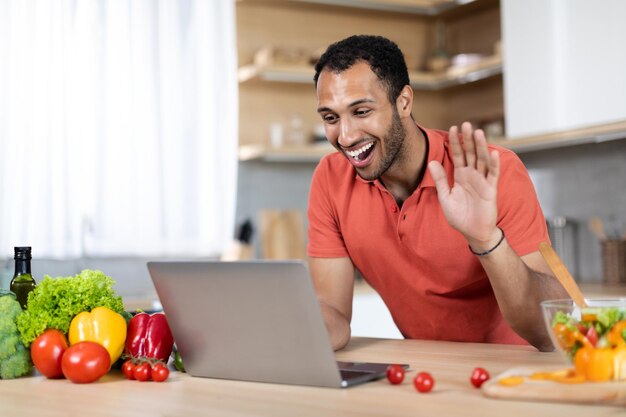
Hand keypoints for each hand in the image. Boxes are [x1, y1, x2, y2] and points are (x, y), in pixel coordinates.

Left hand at [427, 122, 500, 247]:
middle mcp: (472, 175)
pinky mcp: (491, 189)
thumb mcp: (445, 196)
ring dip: (481, 147)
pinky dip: (494, 164)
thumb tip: (431, 161)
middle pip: (471, 153)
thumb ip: (440, 179)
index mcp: (461, 176)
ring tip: (479, 132)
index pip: (458, 155)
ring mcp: (483, 181)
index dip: (456, 142)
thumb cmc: (460, 216)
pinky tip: (493, 153)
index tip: (452, 128)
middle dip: (469, 139)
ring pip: (482, 160)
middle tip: (467, 124)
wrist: (473, 232)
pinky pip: (493, 174)